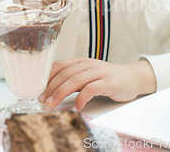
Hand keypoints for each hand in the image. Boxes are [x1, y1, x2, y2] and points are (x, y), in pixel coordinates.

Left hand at [39, 58, 155, 110]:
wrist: (132, 77)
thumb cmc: (107, 78)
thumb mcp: (87, 75)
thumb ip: (72, 80)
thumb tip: (51, 91)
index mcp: (80, 62)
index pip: (59, 65)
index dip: (46, 77)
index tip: (38, 90)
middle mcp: (88, 64)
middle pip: (65, 74)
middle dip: (51, 88)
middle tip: (42, 100)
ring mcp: (99, 72)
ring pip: (75, 80)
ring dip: (61, 93)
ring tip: (53, 104)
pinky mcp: (109, 82)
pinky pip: (91, 89)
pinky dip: (82, 98)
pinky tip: (77, 107)